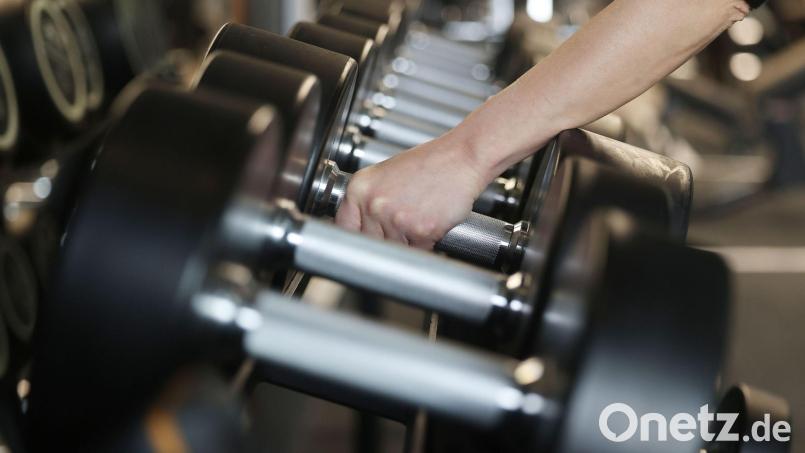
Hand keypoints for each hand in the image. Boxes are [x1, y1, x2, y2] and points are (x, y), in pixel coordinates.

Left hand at [335, 133, 490, 249]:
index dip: (354, 240)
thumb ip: (367, 202)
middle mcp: (373, 204)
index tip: (360, 246)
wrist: (462, 158)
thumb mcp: (385, 175)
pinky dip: (425, 246)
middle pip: (368, 244)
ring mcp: (395, 219)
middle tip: (398, 232)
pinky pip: (416, 253)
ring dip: (406, 246)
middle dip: (382, 244)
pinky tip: (430, 226)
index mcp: (359, 188)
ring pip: (392, 251)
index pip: (343, 228)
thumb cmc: (429, 165)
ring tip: (418, 223)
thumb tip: (356, 232)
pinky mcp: (419, 231)